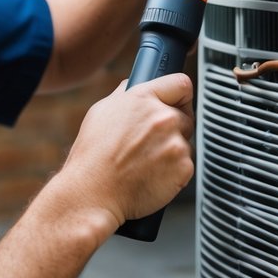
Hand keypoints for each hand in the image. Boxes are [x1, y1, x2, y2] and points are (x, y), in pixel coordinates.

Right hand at [60, 73, 195, 224]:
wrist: (92, 193)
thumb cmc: (92, 157)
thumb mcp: (101, 112)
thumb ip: (123, 95)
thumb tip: (132, 86)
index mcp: (144, 99)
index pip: (181, 84)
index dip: (179, 95)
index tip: (176, 104)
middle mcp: (163, 117)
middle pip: (185, 117)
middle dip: (173, 128)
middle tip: (150, 144)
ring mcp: (176, 143)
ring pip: (185, 143)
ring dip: (172, 152)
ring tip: (145, 164)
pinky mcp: (183, 168)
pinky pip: (186, 166)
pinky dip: (174, 173)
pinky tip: (151, 176)